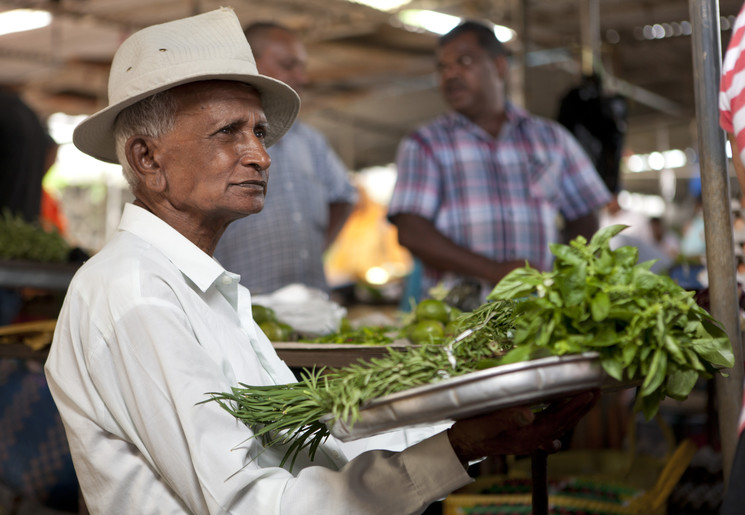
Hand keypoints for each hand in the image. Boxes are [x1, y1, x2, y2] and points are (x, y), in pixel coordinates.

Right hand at [447, 390, 598, 462]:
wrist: (462, 445)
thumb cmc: (471, 433)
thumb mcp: (485, 424)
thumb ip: (506, 419)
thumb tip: (529, 413)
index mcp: (526, 437)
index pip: (556, 420)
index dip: (574, 406)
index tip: (588, 392)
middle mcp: (533, 439)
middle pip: (563, 422)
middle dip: (582, 407)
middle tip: (597, 390)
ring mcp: (530, 438)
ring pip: (559, 423)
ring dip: (574, 410)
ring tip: (587, 396)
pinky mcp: (525, 434)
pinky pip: (550, 424)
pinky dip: (561, 414)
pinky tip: (564, 409)